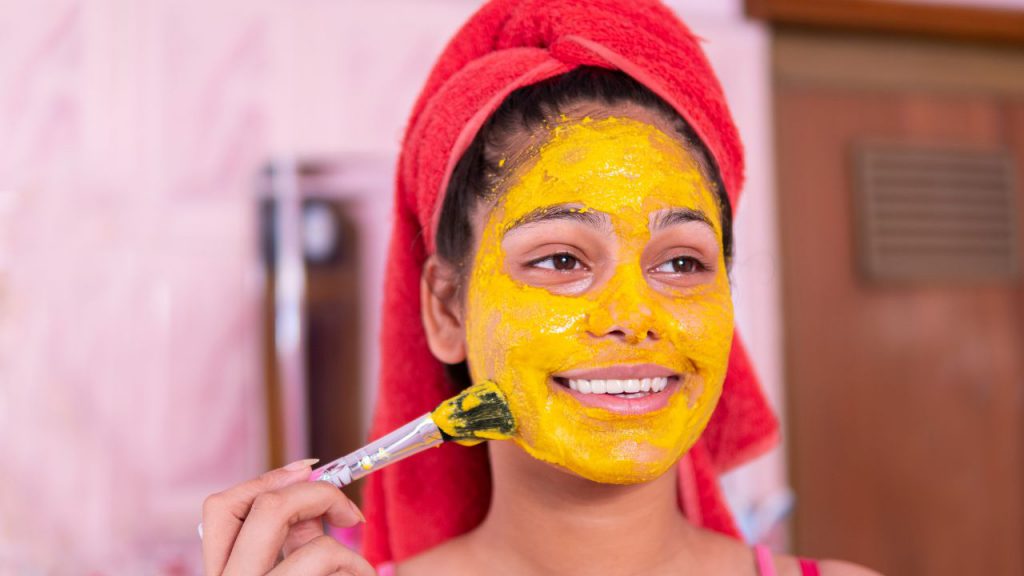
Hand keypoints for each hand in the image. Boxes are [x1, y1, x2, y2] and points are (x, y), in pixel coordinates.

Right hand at [201, 459, 373, 574]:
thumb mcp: (283, 571)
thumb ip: (291, 537)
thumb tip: (311, 488)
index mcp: (221, 572)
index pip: (220, 507)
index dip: (267, 479)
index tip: (308, 470)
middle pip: (268, 508)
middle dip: (319, 496)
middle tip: (351, 513)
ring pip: (317, 549)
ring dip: (348, 553)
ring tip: (359, 570)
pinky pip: (336, 568)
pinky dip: (358, 569)